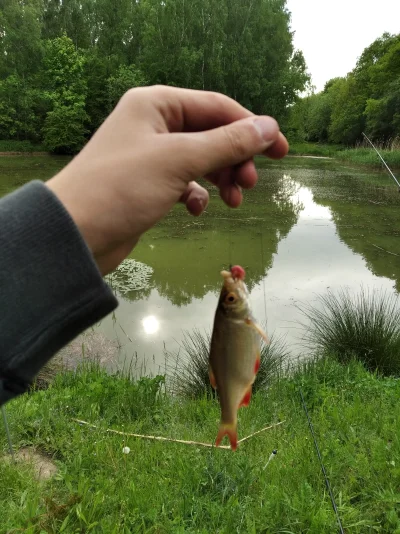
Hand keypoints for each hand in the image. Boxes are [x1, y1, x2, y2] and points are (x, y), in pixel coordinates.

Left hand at [47, 85, 287, 274]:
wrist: (76, 234)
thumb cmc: (123, 187)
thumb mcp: (180, 160)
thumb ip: (226, 143)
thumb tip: (268, 127)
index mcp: (156, 104)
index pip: (216, 107)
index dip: (251, 127)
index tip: (280, 151)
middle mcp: (153, 125)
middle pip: (211, 134)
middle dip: (235, 158)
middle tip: (250, 185)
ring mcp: (150, 156)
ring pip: (200, 160)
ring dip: (221, 178)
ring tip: (234, 201)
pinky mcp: (147, 185)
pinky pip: (184, 182)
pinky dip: (196, 194)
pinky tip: (196, 209)